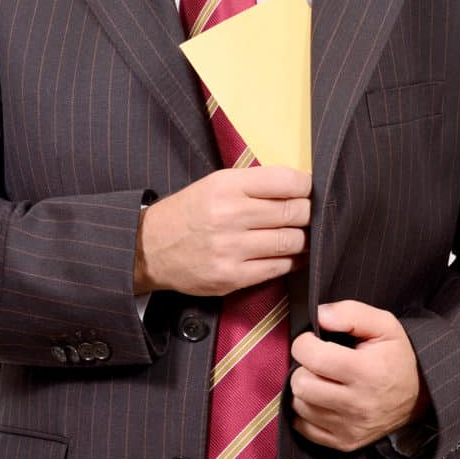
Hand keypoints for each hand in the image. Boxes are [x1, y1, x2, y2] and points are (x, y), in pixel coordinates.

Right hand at [134, 166, 310, 295]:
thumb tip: (300, 188)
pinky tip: (291, 255)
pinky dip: (291, 261)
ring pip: (291, 241)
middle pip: (293, 212)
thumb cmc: (190, 212)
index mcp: (226, 186)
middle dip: (309, 213)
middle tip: (309, 214)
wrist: (150, 248)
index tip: (309, 190)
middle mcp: (229, 215)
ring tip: (302, 234)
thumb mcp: (215, 184)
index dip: (306, 186)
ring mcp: (231, 249)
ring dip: (304, 239)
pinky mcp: (232, 277)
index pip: (285, 181)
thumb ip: (254, 184)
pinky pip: (278, 268)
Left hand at [289, 299, 430, 451]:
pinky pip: (302, 427)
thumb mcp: (384, 325)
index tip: (314, 341)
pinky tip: (322, 399)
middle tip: (319, 362)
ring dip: (305, 390)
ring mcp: (350, 427)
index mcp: (367, 372)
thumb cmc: (397, 358)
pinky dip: (306, 412)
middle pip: (301, 384)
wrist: (420, 397)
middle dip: (304, 368)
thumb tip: (319, 316)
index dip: (305, 343)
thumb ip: (351, 313)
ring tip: (323, 380)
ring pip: (299, 405)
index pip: (312, 356)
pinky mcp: (344, 443)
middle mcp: (358, 404)